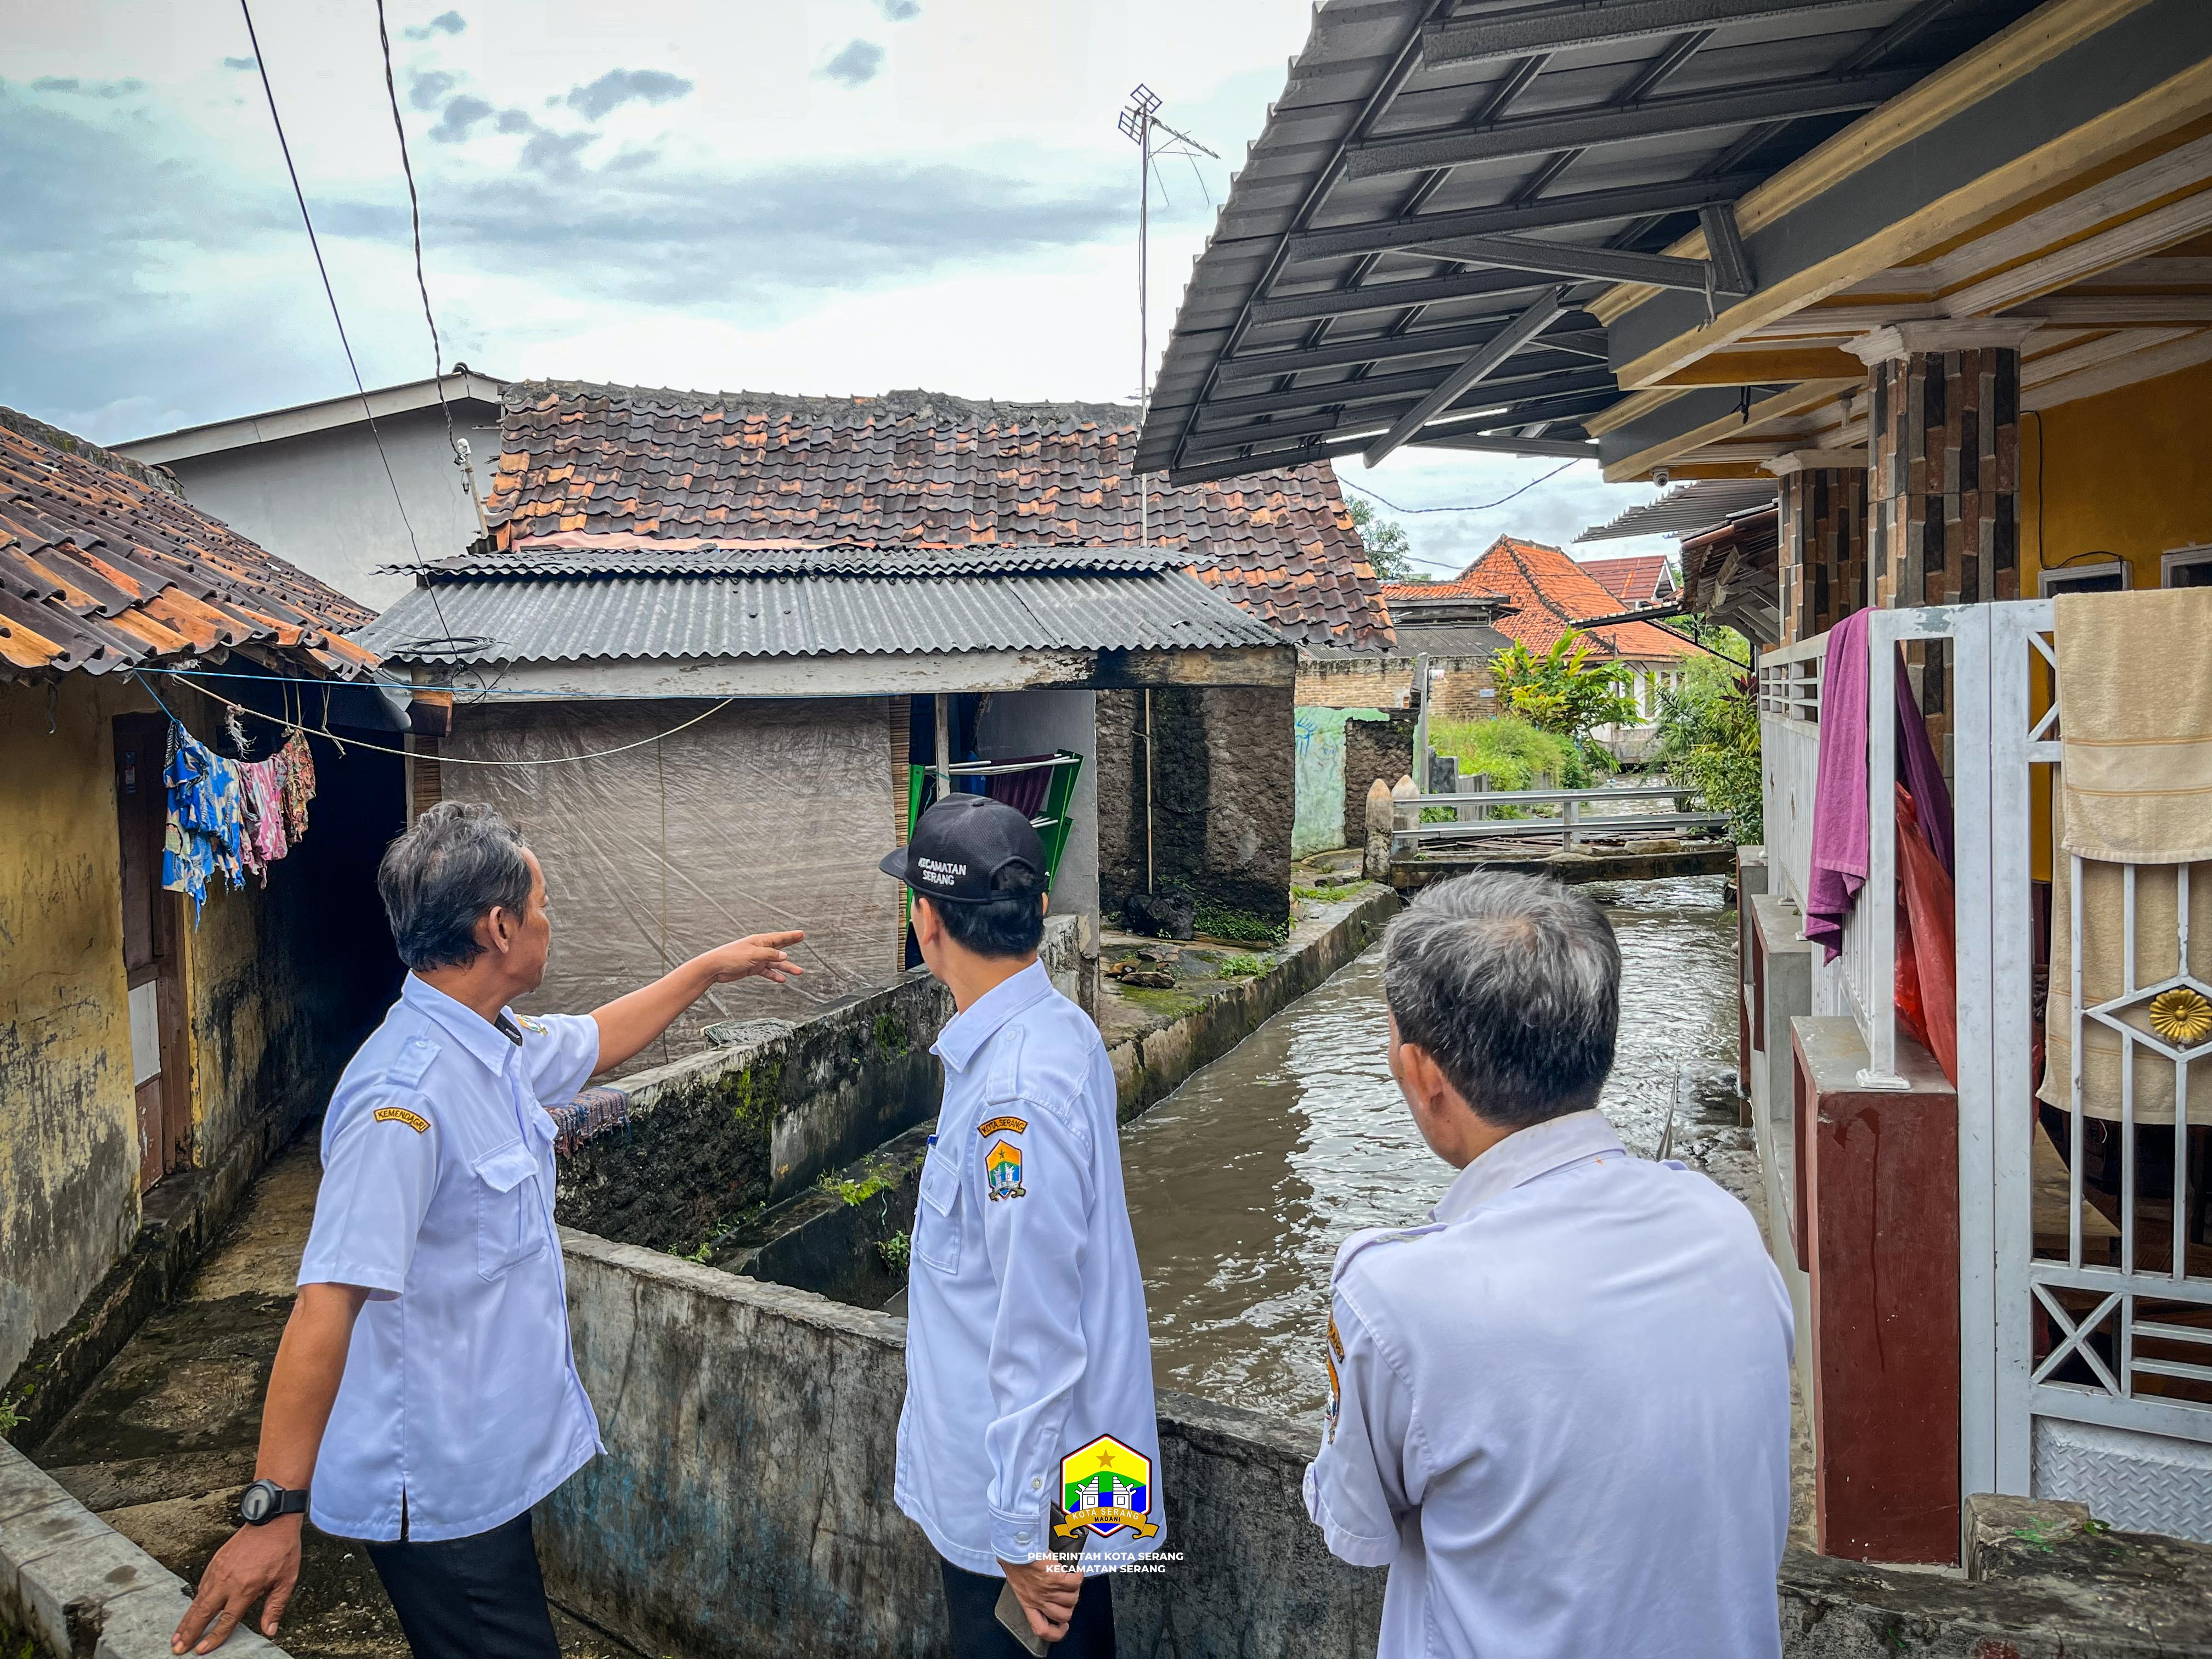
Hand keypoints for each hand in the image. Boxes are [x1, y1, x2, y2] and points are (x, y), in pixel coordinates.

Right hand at [172, 1518, 300, 1653]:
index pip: (226, 1621)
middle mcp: (227, 1581)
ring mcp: (218, 1571)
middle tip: (178, 1648)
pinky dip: (193, 1601)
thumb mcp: (287, 1580)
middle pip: (202, 1613)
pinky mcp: (215, 1562)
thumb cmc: (282, 1549)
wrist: (272, 1521)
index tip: (201, 1650)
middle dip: (189, 1633)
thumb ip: (275, 1607)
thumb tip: (269, 1631)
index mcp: (245, 1588)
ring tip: (177, 1636)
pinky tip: (191, 1611)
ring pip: (197, 1600)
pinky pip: (201, 1585)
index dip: (213, 1638)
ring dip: (186, 1620)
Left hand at [694, 931, 805, 985]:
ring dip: (786, 967)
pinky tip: (782, 979)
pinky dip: (774, 975)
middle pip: (779, 947)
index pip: (779, 937)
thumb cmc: (731, 956)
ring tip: (798, 971)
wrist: (715, 967)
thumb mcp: (753, 954)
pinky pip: (767, 972)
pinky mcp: (752, 968)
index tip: (801, 934)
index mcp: (759, 941)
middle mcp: (759, 949)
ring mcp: (756, 959)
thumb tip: (784, 955)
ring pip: (775, 963)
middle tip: (801, 939)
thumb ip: (770, 954)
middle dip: (790, 944)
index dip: (790, 936)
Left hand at [999, 1555, 1080, 1641]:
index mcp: (1028, 1604)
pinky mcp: (1057, 1578)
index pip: (1041, 1629)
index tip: (1063, 1626)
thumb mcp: (1019, 1583)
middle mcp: (1039, 1601)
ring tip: (1071, 1580)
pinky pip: (1075, 1582)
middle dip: (1069, 1606)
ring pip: (1072, 1599)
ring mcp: (1049, 1591)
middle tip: (1067, 1594)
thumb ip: (1030, 1592)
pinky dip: (1078, 1576)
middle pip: (1064, 1615)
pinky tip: (1076, 1571)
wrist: (1015, 1548)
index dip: (1056, 1632)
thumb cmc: (1014, 1561)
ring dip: (1074, 1589)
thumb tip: (1042, 1591)